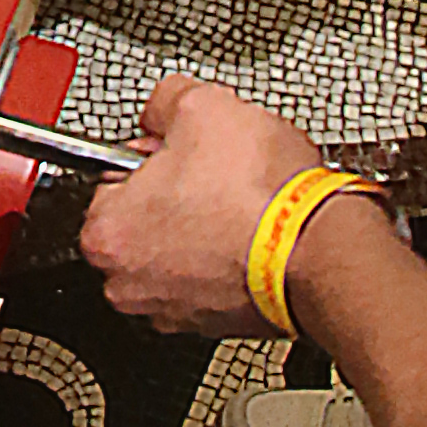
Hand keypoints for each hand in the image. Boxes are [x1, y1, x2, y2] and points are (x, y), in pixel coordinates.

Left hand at [79, 76, 333, 337]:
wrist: (320, 249)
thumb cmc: (259, 195)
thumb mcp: (201, 106)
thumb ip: (164, 102)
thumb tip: (163, 108)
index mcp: (106, 233)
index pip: (112, 175)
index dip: (153, 154)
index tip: (180, 150)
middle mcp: (130, 283)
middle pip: (143, 218)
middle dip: (176, 193)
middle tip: (213, 174)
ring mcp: (174, 310)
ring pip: (177, 249)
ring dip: (203, 226)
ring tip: (239, 203)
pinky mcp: (215, 323)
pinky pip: (211, 276)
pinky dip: (227, 256)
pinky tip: (253, 232)